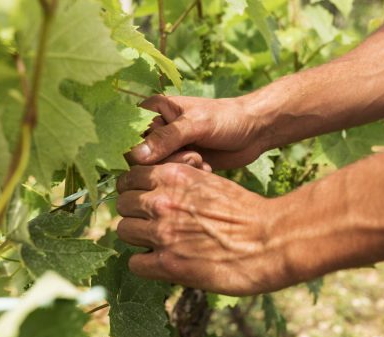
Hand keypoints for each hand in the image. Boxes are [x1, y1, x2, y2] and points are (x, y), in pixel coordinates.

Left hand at [115, 163, 287, 294]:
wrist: (272, 239)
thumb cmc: (248, 211)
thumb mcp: (212, 182)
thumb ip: (183, 182)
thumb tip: (163, 188)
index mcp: (174, 176)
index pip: (129, 177)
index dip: (135, 188)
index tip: (144, 198)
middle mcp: (162, 201)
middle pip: (122, 204)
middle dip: (134, 212)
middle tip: (151, 223)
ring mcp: (162, 233)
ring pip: (123, 231)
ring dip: (139, 238)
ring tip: (159, 243)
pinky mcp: (168, 264)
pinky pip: (135, 263)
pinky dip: (145, 264)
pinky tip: (163, 263)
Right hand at [127, 95, 264, 169]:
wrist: (255, 131)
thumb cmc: (227, 119)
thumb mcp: (197, 124)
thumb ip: (167, 138)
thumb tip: (136, 156)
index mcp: (152, 110)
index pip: (128, 136)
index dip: (143, 151)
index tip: (167, 152)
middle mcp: (154, 129)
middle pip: (139, 158)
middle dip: (167, 162)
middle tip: (193, 155)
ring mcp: (166, 148)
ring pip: (155, 171)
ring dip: (179, 169)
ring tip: (201, 160)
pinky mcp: (179, 163)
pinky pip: (170, 177)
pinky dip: (187, 175)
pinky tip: (205, 167)